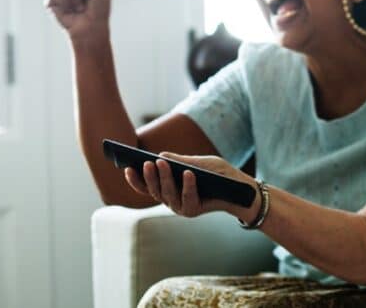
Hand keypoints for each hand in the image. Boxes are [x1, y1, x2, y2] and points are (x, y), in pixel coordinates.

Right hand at [123, 152, 257, 220]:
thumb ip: (182, 161)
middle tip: (146, 162)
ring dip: (164, 178)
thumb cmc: (218, 174)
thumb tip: (161, 155)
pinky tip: (187, 173)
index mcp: (168, 187)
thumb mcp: (200, 163)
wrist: (239, 189)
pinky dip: (187, 185)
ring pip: (167, 194)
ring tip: (162, 163)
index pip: (146, 186)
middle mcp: (170, 199)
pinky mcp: (192, 211)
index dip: (135, 179)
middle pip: (154, 190)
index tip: (126, 167)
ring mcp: (180, 207)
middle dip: (150, 176)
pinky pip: (187, 198)